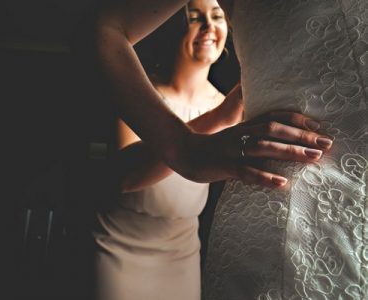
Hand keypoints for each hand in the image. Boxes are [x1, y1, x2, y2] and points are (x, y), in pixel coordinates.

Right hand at [176, 111, 332, 187]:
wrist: (181, 151)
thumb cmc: (211, 147)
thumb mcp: (233, 137)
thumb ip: (253, 137)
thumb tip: (277, 142)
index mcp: (244, 127)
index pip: (273, 117)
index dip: (297, 119)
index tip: (318, 127)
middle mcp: (240, 135)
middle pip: (274, 130)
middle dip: (301, 135)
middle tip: (326, 142)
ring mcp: (231, 150)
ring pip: (263, 148)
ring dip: (289, 151)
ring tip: (313, 157)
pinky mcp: (223, 167)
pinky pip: (245, 172)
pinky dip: (264, 177)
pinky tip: (281, 183)